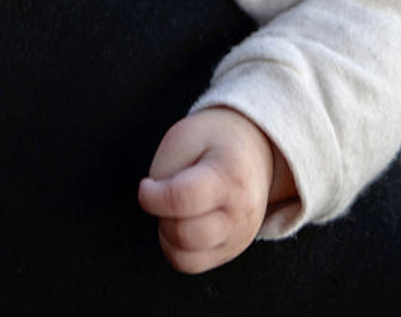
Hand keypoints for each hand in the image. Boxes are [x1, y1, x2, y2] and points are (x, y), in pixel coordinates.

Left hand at [138, 106, 290, 273]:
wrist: (254, 149)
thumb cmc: (215, 139)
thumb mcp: (186, 135)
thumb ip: (165, 171)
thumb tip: (155, 208)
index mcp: (229, 176)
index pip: (182, 199)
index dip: (152, 197)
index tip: (146, 186)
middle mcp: (240, 212)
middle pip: (183, 234)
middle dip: (160, 216)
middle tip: (162, 196)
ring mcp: (240, 236)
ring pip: (185, 259)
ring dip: (167, 235)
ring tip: (174, 209)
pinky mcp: (233, 251)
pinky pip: (192, 264)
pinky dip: (177, 248)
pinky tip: (182, 222)